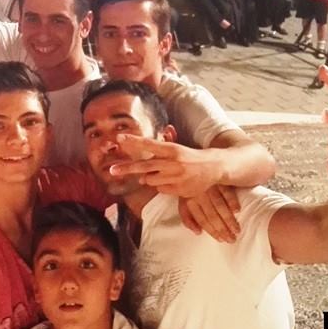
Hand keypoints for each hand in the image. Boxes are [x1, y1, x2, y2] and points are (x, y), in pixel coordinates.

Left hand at [111, 134, 240, 240]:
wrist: (215, 167)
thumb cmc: (191, 157)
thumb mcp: (176, 150)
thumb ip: (159, 155)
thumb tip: (140, 171)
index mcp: (173, 149)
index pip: (149, 144)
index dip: (134, 141)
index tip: (119, 138)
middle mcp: (173, 163)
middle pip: (144, 166)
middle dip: (127, 168)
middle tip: (112, 169)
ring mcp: (176, 177)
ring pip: (151, 180)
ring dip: (151, 178)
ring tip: (165, 173)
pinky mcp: (179, 190)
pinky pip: (161, 189)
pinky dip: (163, 186)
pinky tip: (174, 181)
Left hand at [177, 185, 241, 242]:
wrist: (187, 160)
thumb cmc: (185, 182)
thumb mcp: (182, 198)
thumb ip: (187, 216)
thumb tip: (197, 232)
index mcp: (190, 199)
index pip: (201, 218)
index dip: (211, 230)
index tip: (220, 239)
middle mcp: (200, 194)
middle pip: (212, 214)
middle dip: (222, 228)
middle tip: (232, 239)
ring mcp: (210, 186)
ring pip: (220, 205)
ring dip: (229, 219)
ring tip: (237, 230)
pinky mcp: (218, 179)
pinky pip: (227, 191)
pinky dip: (232, 200)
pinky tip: (237, 210)